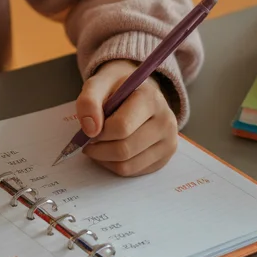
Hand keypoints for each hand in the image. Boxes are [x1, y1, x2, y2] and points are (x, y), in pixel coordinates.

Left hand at [75, 59, 177, 176]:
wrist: (136, 92)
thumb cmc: (115, 89)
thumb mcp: (98, 84)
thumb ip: (89, 101)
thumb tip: (90, 130)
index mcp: (150, 98)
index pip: (121, 127)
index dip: (98, 132)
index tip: (89, 129)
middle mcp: (165, 121)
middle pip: (124, 149)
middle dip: (99, 149)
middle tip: (88, 142)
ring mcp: (168, 142)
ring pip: (128, 165)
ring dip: (104, 159)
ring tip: (97, 146)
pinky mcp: (165, 158)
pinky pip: (133, 172)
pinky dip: (114, 166)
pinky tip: (110, 151)